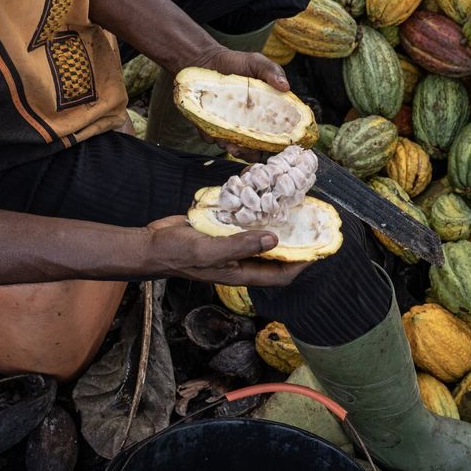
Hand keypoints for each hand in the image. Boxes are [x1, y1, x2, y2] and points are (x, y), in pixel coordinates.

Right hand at [141, 215, 309, 286]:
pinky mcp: (222, 231)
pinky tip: (262, 195)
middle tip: (310, 222)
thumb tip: (274, 239)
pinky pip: (244, 223)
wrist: (151, 244)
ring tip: (292, 206)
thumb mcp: (209, 250)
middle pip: (275, 256)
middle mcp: (240, 261)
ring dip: (276, 224)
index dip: (302, 265)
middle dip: (294, 242)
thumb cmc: (177, 253)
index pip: (280, 275)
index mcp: (240, 272)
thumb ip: (240, 245)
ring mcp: (231, 246)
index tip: (319, 249)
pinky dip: (255, 211)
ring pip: (261, 237)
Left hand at [191, 45, 290, 159]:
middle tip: (244, 149)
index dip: (277, 145)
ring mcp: (229, 126)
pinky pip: (211, 137)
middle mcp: (249, 124)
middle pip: (255, 149)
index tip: (274, 148)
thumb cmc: (236, 62)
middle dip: (250, 154)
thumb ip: (272, 71)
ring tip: (229, 143)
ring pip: (233, 146)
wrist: (206, 60)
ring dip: (232, 148)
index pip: (276, 135)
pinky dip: (211, 137)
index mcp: (265, 113)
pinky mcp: (210, 125)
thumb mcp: (256, 62)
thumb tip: (286, 87)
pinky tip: (211, 131)